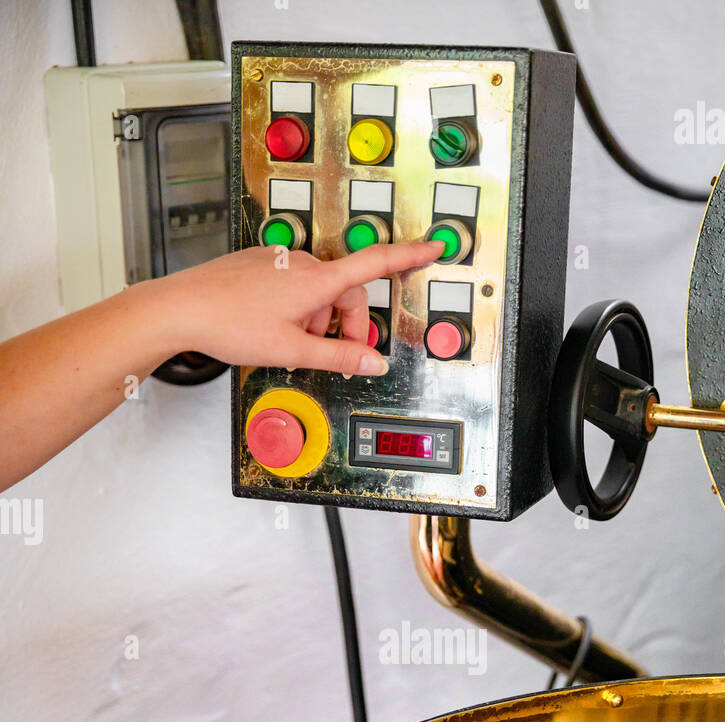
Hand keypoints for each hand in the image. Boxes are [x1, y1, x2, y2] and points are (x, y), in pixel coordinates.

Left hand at [157, 240, 444, 375]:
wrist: (181, 308)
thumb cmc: (231, 324)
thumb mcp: (293, 351)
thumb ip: (339, 358)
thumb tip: (375, 363)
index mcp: (316, 281)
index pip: (375, 265)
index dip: (408, 256)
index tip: (433, 246)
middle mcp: (300, 264)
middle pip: (345, 291)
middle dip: (346, 324)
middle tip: (333, 354)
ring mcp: (278, 262)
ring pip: (316, 293)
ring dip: (316, 320)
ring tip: (290, 345)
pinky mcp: (259, 266)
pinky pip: (292, 287)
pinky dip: (295, 310)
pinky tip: (271, 329)